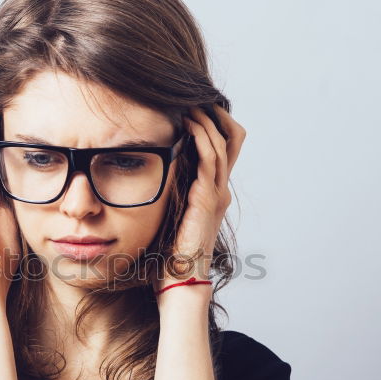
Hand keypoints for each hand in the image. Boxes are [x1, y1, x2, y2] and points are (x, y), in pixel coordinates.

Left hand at [155, 103, 244, 294]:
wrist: (180, 282)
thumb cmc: (170, 256)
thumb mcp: (169, 217)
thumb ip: (165, 196)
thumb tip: (147, 176)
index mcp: (212, 194)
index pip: (224, 148)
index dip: (215, 124)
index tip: (195, 106)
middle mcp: (220, 190)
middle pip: (233, 139)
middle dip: (217, 114)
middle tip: (197, 97)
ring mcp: (217, 194)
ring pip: (222, 143)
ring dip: (207, 119)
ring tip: (191, 102)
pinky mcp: (208, 200)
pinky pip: (210, 159)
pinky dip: (201, 137)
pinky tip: (187, 124)